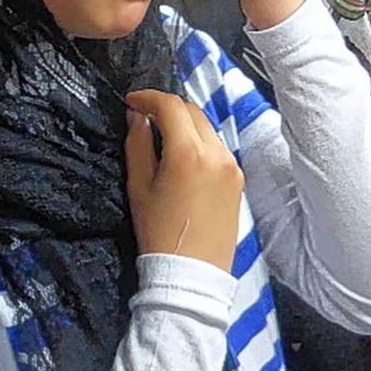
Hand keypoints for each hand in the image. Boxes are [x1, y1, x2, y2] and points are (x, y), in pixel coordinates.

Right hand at [125, 89, 242, 271]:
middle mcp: (216, 152)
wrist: (192, 272)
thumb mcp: (139, 186)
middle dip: (167, 108)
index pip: (170, 106)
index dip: (148, 98)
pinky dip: (200, 142)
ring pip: (207, 127)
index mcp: (189, 152)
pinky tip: (183, 157)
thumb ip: (138, 144)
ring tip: (163, 137)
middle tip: (144, 116)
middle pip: (192, 111)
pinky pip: (218, 147)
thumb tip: (137, 116)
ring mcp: (232, 165)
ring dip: (185, 124)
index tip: (131, 102)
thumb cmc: (158, 231)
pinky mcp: (238, 178)